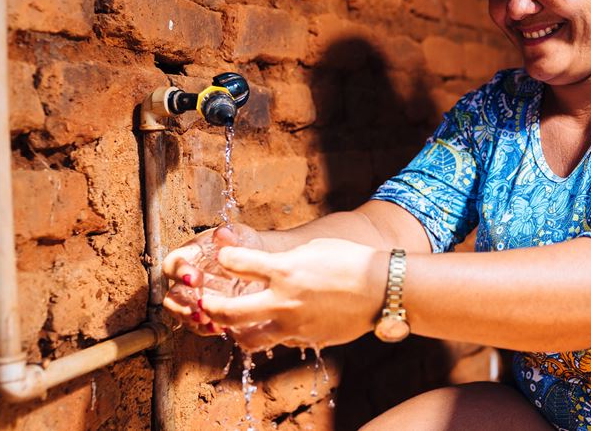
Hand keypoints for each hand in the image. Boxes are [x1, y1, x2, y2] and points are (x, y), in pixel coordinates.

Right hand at [162, 224, 264, 335]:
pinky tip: (221, 329)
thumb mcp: (241, 236)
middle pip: (171, 296)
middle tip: (198, 311)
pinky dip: (207, 329)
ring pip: (181, 314)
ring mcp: (195, 297)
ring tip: (210, 323)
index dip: (180, 273)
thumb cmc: (245, 245)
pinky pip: (198, 326)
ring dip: (191, 321)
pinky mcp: (207, 311)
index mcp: (190, 256)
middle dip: (181, 307)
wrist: (262, 263)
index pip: (173, 264)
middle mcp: (187, 279)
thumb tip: (222, 233)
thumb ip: (231, 236)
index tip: (195, 280)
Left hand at [198, 238, 387, 351]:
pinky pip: (280, 341)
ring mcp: (294, 324)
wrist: (383, 287)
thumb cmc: (351, 260)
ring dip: (236, 330)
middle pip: (228, 311)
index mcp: (284, 269)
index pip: (235, 263)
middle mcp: (283, 299)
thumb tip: (262, 262)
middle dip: (211, 306)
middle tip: (207, 302)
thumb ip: (283, 258)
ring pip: (248, 338)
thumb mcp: (313, 248)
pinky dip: (272, 334)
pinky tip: (274, 324)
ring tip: (233, 322)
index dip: (225, 258)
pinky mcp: (307, 339)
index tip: (225, 257)